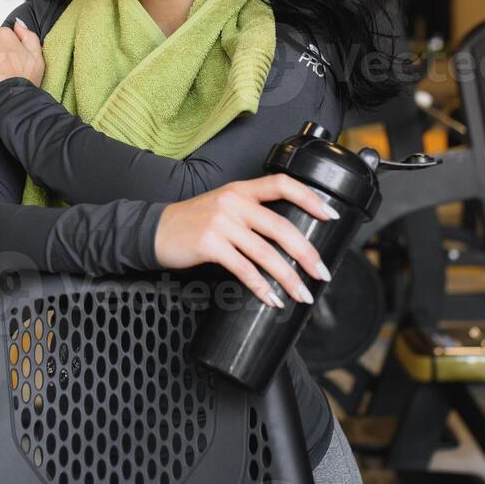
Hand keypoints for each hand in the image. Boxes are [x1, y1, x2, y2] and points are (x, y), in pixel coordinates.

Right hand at [153, 173, 338, 308]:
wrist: (154, 231)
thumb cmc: (192, 222)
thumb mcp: (223, 206)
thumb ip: (251, 213)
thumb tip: (287, 239)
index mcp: (241, 189)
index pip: (282, 184)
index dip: (310, 197)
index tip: (330, 215)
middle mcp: (233, 202)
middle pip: (281, 227)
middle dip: (306, 253)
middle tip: (321, 274)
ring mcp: (221, 223)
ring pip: (266, 253)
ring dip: (288, 278)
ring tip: (302, 294)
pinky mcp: (210, 245)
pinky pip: (244, 270)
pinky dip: (260, 287)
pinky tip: (271, 299)